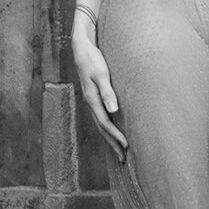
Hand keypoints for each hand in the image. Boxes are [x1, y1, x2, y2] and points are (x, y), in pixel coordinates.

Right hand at [71, 33, 127, 163]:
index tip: (126, 147)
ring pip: (101, 125)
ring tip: (120, 152)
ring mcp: (91, 101)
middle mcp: (90, 103)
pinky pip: (101, 118)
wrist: (81, 49)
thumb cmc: (93, 60)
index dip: (115, 136)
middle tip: (123, 160)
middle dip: (112, 144)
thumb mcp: (101, 74)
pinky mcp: (94, 97)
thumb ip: (107, 92)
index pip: (105, 123)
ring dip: (110, 139)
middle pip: (102, 129)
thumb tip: (114, 110)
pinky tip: (113, 132)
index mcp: (92, 99)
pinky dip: (108, 128)